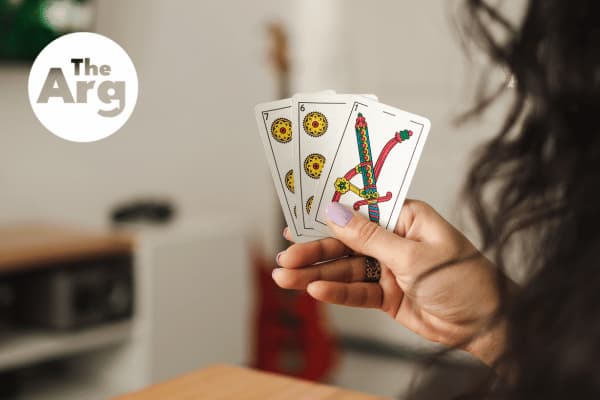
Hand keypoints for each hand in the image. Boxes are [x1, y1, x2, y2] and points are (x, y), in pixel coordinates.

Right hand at [273, 200, 509, 365]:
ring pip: (345, 269)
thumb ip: (370, 237)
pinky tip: (315, 291)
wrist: (488, 326)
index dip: (327, 215)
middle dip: (314, 250)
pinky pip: (356, 292)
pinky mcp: (387, 295)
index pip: (358, 211)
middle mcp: (394, 240)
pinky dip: (337, 292)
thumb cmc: (465, 280)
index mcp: (406, 218)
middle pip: (346, 243)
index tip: (297, 217)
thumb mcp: (414, 255)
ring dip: (316, 274)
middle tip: (285, 257)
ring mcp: (390, 269)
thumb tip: (335, 213)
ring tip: (286, 278)